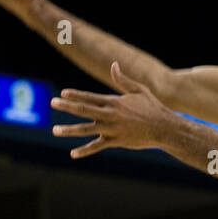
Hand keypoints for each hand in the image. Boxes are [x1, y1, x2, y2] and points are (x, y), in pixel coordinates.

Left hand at [51, 62, 171, 157]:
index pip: (90, 96)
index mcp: (114, 102)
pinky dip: (85, 151)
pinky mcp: (116, 141)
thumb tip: (114, 65)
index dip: (76, 94)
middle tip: (52, 102)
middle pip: (84, 109)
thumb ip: (123, 80)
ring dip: (69, 130)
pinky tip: (73, 154)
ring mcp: (112, 129)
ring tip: (55, 130)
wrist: (164, 128)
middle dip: (67, 106)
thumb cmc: (153, 107)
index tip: (63, 93)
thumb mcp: (139, 90)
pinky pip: (97, 146)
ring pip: (86, 129)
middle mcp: (110, 115)